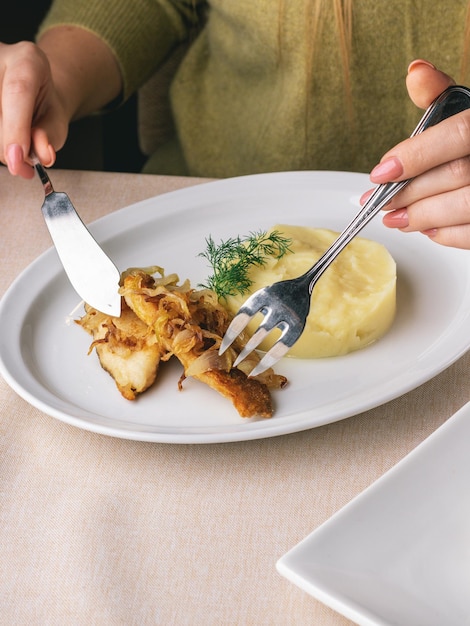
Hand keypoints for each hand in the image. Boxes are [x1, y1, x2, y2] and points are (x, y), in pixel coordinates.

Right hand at [0, 28, 121, 179]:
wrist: (31, 92)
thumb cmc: (43, 106)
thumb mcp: (56, 121)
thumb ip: (49, 137)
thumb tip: (43, 155)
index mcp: (27, 59)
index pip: (18, 91)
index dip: (15, 128)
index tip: (17, 158)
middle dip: (7, 144)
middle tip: (22, 165)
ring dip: (0, 144)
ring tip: (16, 153)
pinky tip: (5, 143)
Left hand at [366, 59, 469, 248]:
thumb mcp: (468, 113)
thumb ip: (442, 98)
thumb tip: (416, 72)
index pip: (459, 134)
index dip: (416, 155)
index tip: (381, 173)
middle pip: (457, 174)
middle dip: (409, 192)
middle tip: (379, 202)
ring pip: (466, 206)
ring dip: (422, 217)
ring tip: (395, 218)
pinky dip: (448, 234)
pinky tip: (428, 229)